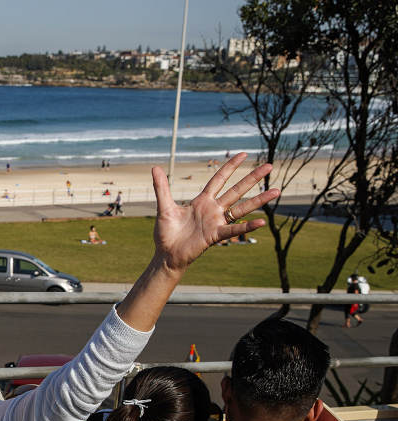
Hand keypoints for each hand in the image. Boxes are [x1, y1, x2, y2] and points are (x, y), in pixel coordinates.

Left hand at [151, 153, 277, 271]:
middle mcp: (212, 210)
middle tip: (269, 165)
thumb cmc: (166, 233)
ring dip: (259, 200)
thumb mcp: (163, 207)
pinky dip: (246, 227)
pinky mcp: (214, 236)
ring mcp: (216, 222)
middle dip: (252, 178)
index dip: (230, 167)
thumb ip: (162, 187)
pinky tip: (261, 222)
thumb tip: (155, 167)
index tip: (243, 154)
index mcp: (202, 201)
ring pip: (241, 208)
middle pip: (236, 190)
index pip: (219, 179)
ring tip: (277, 190)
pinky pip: (233, 230)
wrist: (166, 254)